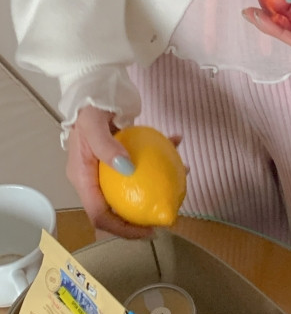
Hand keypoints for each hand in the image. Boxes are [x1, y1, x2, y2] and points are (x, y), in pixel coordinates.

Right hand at [66, 106, 181, 239]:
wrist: (95, 84)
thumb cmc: (90, 106)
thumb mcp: (93, 125)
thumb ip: (107, 147)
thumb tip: (127, 168)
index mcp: (83, 178)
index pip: (100, 215)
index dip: (123, 229)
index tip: (149, 230)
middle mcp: (95, 176)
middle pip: (119, 206)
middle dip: (144, 211)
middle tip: (170, 207)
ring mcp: (110, 164)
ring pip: (136, 182)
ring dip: (160, 179)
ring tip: (185, 171)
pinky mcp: (123, 152)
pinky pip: (143, 159)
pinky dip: (161, 151)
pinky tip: (177, 140)